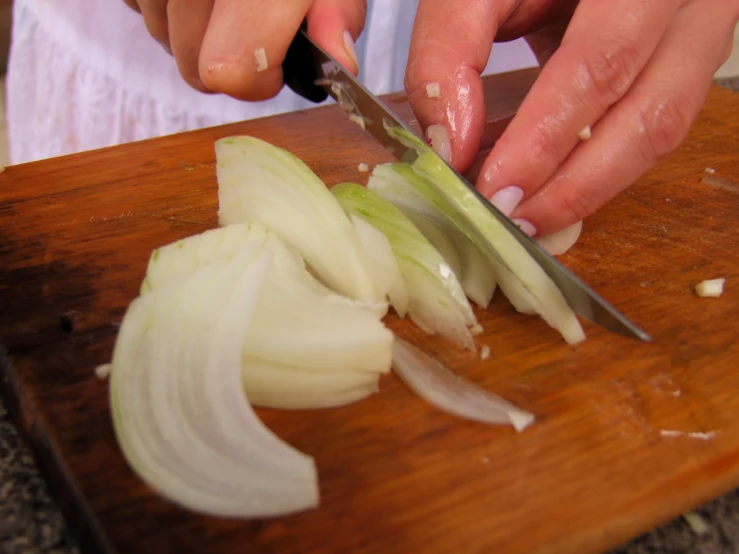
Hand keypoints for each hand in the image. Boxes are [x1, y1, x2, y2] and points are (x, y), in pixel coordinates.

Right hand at [122, 0, 365, 100]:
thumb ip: (336, 9)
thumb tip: (338, 58)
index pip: (230, 67)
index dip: (258, 79)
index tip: (275, 65)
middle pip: (192, 66)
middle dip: (224, 58)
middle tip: (249, 23)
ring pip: (161, 37)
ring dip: (192, 29)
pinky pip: (138, 6)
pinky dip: (166, 3)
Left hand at [405, 0, 738, 236]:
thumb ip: (453, 45)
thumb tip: (450, 143)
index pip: (600, 64)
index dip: (546, 138)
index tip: (494, 189)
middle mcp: (689, 3)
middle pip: (649, 114)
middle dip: (574, 185)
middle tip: (511, 220)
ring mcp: (702, 33)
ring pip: (664, 132)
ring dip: (592, 188)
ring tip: (529, 218)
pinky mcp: (690, 60)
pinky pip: (658, 128)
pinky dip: (602, 168)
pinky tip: (554, 189)